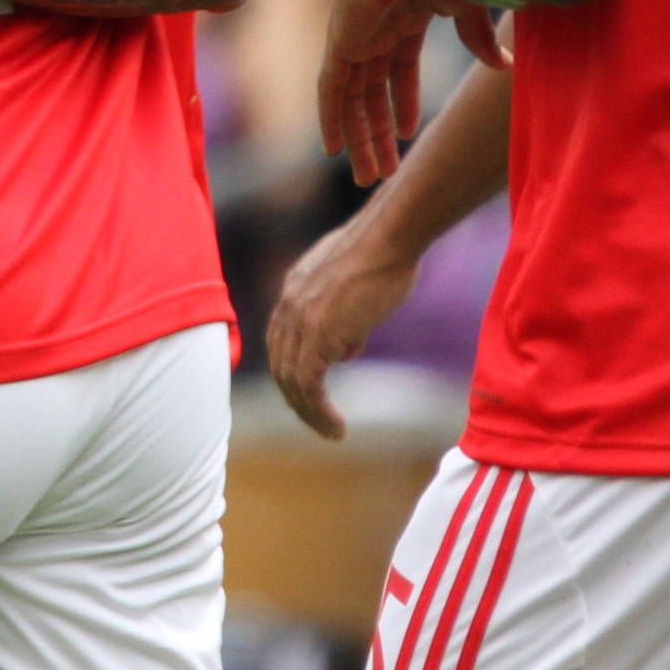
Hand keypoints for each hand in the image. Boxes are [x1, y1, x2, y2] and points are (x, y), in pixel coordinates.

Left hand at [269, 218, 418, 439]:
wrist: (390, 238)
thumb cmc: (385, 255)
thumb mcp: (354, 288)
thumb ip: (341, 317)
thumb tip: (343, 350)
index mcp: (293, 289)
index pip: (280, 341)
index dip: (291, 372)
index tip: (308, 394)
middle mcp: (288, 304)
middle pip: (280, 364)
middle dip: (297, 399)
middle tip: (317, 421)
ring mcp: (300, 319)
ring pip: (292, 380)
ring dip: (310, 413)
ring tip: (331, 432)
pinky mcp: (318, 334)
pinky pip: (309, 384)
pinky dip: (319, 411)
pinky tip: (336, 426)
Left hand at [317, 0, 501, 187]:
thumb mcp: (469, 6)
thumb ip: (478, 37)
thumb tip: (501, 65)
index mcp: (404, 15)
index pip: (398, 68)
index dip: (401, 102)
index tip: (406, 134)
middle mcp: (375, 27)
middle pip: (371, 90)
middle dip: (377, 132)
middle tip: (382, 172)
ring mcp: (355, 34)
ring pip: (352, 97)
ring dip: (359, 137)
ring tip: (369, 176)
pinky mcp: (340, 41)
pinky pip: (331, 88)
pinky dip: (331, 118)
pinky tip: (333, 149)